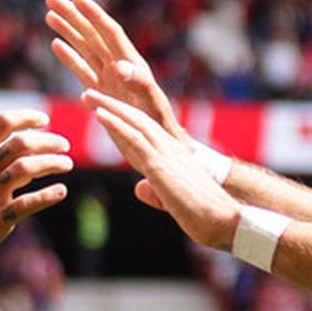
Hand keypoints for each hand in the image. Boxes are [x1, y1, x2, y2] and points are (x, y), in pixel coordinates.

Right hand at [0, 110, 72, 261]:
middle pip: (21, 144)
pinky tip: (61, 191)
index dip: (26, 117)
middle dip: (48, 140)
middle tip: (63, 144)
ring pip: (27, 169)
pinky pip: (28, 203)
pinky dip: (48, 196)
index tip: (43, 120)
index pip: (1, 123)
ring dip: (52, 163)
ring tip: (67, 164)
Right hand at [45, 0, 185, 141]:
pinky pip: (82, 70)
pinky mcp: (101, 92)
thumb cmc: (160, 124)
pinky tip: (56, 44)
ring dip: (68, 31)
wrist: (160, 144)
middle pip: (92, 34)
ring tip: (50, 15)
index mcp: (131, 63)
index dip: (93, 14)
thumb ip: (138, 83)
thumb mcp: (151, 103)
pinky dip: (69, 57)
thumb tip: (120, 66)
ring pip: (84, 48)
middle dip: (73, 16)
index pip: (109, 32)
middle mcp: (119, 65)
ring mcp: (108, 78)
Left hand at [85, 91, 239, 249]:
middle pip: (136, 118)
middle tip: (90, 91)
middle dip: (112, 104)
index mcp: (171, 155)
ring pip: (134, 121)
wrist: (223, 219)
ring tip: (88, 93)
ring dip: (109, 106)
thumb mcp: (171, 199)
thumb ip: (155, 191)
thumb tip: (140, 189)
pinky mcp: (160, 164)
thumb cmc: (201, 214)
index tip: (102, 108)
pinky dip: (116, 123)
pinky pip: (135, 138)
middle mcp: (168, 148)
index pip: (142, 130)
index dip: (121, 118)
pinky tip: (99, 113)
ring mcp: (165, 153)